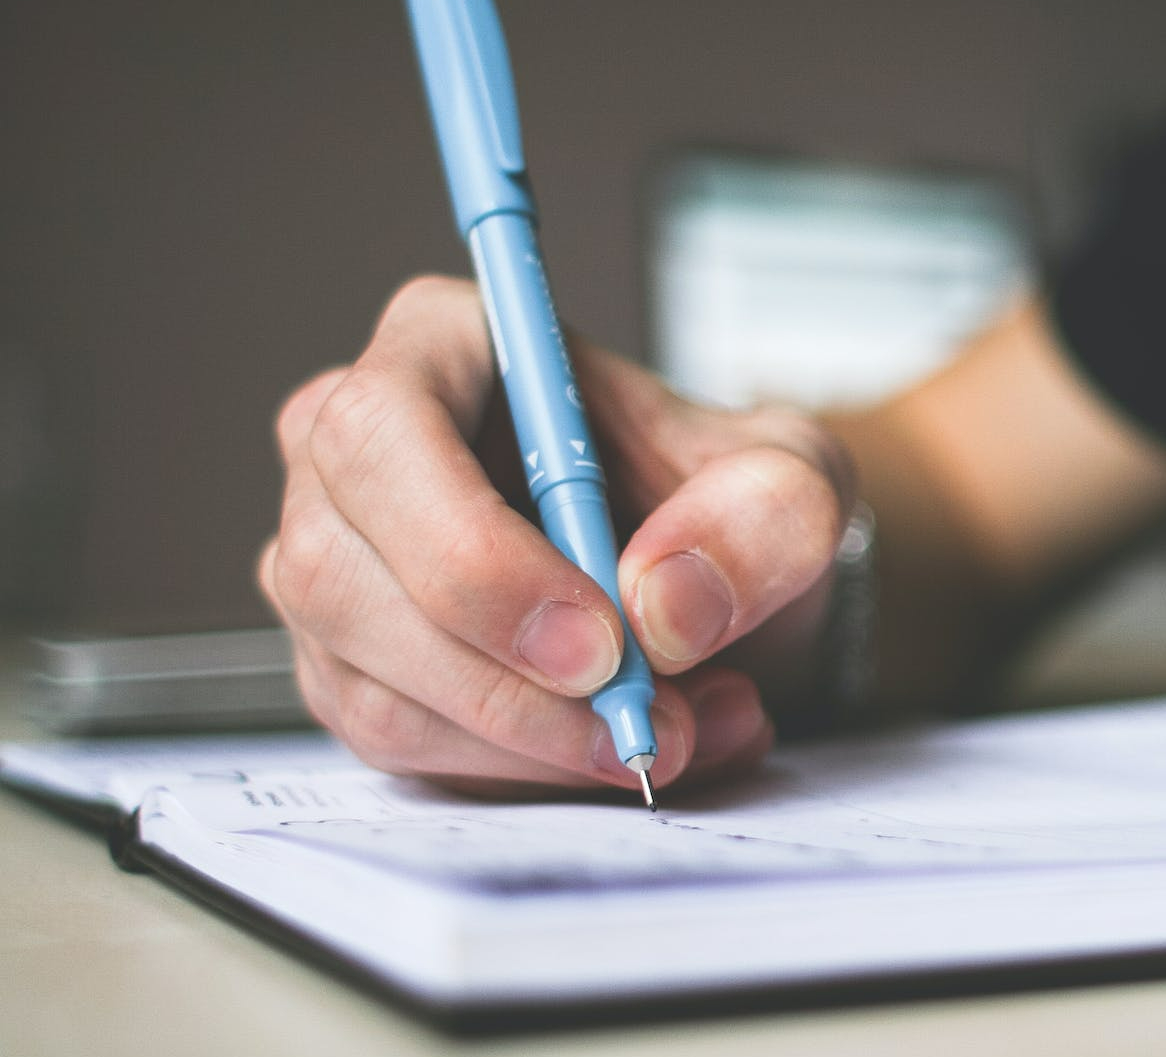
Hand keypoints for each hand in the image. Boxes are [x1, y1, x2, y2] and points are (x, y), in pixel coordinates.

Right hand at [258, 276, 854, 796]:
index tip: (600, 643)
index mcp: (443, 346)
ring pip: (375, 688)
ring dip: (537, 744)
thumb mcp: (796, 481)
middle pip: (343, 576)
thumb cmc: (728, 501)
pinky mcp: (354, 671)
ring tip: (681, 731)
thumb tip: (663, 606)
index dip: (473, 553)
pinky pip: (406, 750)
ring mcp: (336, 568)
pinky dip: (528, 773)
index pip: (382, 435)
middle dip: (509, 684)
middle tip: (647, 723)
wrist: (719, 584)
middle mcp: (353, 452)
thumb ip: (763, 517)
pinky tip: (625, 746)